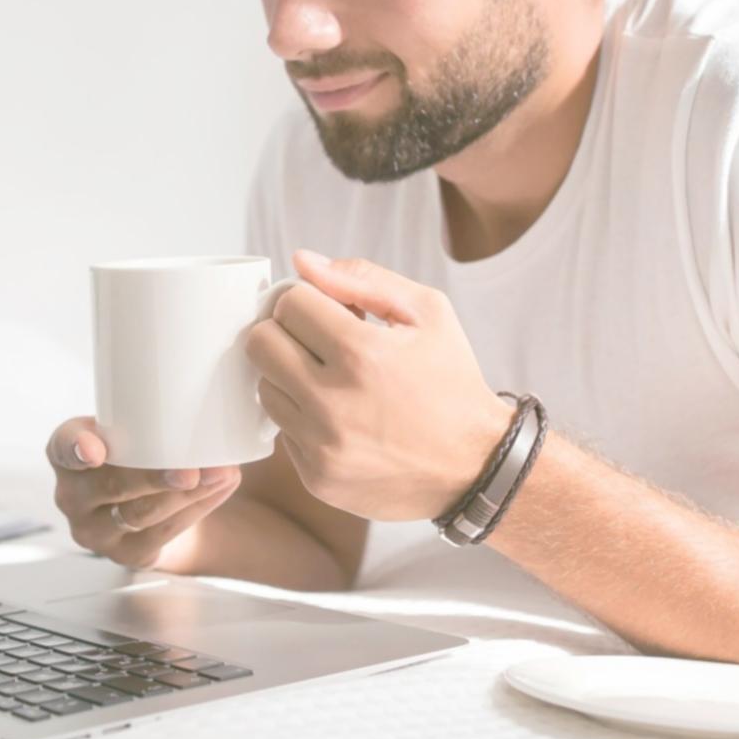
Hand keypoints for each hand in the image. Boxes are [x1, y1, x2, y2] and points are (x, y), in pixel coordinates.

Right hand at [46, 416, 241, 569]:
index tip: (95, 449)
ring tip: (220, 474)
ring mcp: (96, 530)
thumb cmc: (137, 449)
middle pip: (112, 487)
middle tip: (190, 470)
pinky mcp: (126, 554)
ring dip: (187, 495)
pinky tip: (220, 489)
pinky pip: (163, 534)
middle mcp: (73, 495)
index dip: (76, 447)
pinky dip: (197, 510)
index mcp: (66, 454)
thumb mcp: (127, 425)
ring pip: (141, 515)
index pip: (63, 446)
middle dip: (154, 478)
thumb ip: (141, 405)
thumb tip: (201, 367)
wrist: (147, 499)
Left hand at [244, 249, 512, 521]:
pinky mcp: (316, 477)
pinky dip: (302, 417)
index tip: (325, 311)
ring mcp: (321, 445)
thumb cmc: (451, 381)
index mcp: (362, 353)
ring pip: (263, 387)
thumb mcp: (427, 313)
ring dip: (288, 375)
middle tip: (316, 339)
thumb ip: (362, 279)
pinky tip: (338, 416)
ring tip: (329, 378)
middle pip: (260, 343)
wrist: (477, 466)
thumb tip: (302, 262)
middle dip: (286, 331)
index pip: (289, 303)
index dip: (307, 299)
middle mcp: (333, 402)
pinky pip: (282, 430)